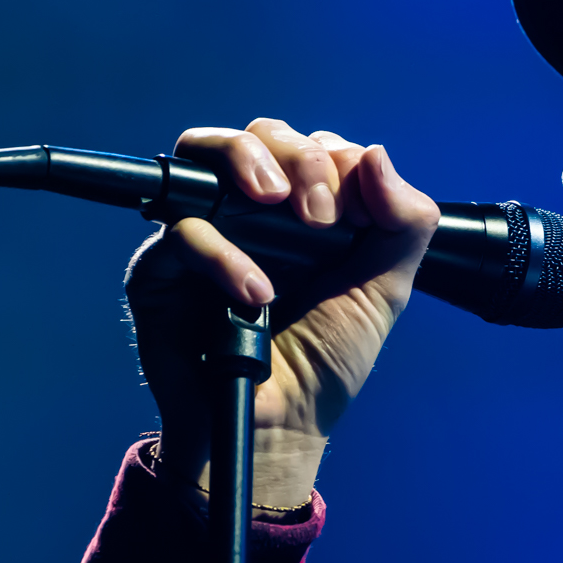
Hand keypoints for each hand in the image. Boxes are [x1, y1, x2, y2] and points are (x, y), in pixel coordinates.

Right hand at [125, 119, 438, 507]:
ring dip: (251, 162)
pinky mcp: (159, 269)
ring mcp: (204, 233)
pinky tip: (257, 294)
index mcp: (305, 211)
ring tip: (280, 204)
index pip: (314, 146)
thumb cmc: (324, 362)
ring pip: (206, 152)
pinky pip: (182, 231)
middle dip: (301, 160)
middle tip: (322, 216)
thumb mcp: (385, 290)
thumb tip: (376, 153)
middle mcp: (251, 213)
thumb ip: (403, 223)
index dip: (338, 163)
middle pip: (261, 135)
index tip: (359, 216)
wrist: (280, 427)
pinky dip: (223, 255)